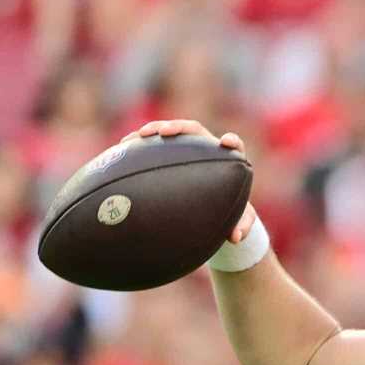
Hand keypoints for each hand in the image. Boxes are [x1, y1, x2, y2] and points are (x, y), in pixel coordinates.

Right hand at [119, 119, 256, 242]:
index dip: (231, 141)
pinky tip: (123, 148)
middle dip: (179, 127)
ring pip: (171, 133)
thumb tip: (235, 237)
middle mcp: (207, 149)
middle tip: (165, 132)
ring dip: (155, 129)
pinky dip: (140, 143)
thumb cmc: (230, 210)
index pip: (233, 145)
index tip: (226, 142)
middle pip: (194, 130)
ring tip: (139, 136)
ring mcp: (188, 148)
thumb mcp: (239, 220)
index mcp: (227, 160)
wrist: (214, 205)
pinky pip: (155, 143)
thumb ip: (242, 226)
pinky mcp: (171, 151)